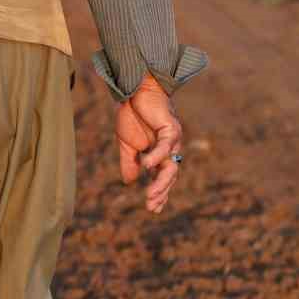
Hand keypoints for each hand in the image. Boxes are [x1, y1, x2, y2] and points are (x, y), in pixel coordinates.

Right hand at [116, 75, 183, 212]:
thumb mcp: (126, 144)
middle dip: (161, 192)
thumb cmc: (132, 114)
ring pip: (170, 165)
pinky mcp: (171, 128)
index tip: (153, 209)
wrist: (134, 89)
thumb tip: (130, 182)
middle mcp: (170, 148)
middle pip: (169, 175)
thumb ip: (129, 163)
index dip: (160, 193)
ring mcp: (172, 139)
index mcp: (159, 154)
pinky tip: (147, 166)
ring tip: (151, 195)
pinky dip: (156, 156)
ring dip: (161, 181)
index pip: (163, 178)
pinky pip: (165, 146)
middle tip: (152, 206)